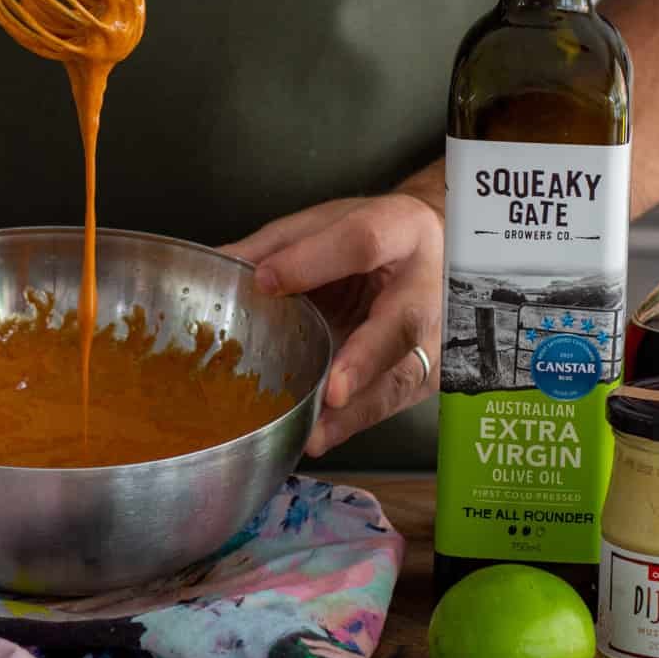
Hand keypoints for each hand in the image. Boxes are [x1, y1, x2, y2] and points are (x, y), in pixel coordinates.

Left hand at [222, 192, 443, 457]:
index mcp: (402, 228)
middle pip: (403, 322)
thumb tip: (216, 263)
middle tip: (332, 391)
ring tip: (317, 432)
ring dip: (359, 410)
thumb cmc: (379, 235)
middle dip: (366, 359)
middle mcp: (432, 284)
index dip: (314, 261)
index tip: (266, 281)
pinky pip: (396, 400)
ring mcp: (442, 334)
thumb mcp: (330, 222)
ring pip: (405, 375)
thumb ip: (279, 245)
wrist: (440, 248)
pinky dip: (357, 421)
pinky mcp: (435, 371)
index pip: (363, 242)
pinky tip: (323, 435)